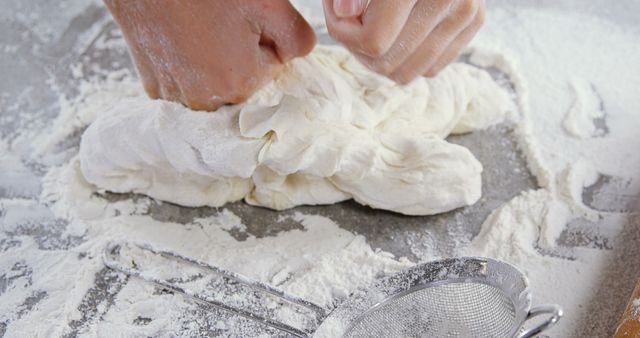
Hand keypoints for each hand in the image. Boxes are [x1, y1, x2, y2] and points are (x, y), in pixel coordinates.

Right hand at [104, 0, 315, 110]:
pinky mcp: (152, 85)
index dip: (264, 38)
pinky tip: (181, 35)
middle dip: (240, 53)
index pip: (272, 69)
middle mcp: (206, 101)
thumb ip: (298, 39)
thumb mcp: (268, 4)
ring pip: (212, 82)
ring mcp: (175, 95)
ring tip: (200, 25)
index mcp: (240, 85)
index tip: (245, 17)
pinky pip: (184, 82)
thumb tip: (300, 57)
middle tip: (221, 19)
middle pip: (242, 80)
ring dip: (212, 60)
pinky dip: (186, 65)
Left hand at [323, 0, 484, 82]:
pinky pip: (430, 67)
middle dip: (358, 46)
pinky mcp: (475, 19)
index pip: (374, 41)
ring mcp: (467, 10)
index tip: (335, 7)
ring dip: (380, 55)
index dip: (343, 31)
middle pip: (388, 63)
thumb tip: (344, 12)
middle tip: (350, 15)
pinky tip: (397, 25)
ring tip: (371, 20)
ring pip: (407, 72)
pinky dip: (407, 54)